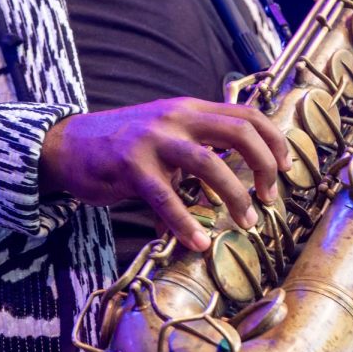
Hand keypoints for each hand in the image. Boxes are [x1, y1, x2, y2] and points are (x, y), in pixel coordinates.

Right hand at [39, 98, 291, 251]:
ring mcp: (153, 140)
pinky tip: (197, 242)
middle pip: (239, 131)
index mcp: (189, 109)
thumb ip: (197, 147)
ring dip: (234, 195)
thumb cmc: (120, 144)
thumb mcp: (164, 133)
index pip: (246, 114)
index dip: (273, 140)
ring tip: (245, 220)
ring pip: (209, 163)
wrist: (66, 144)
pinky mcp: (131, 166)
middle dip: (264, 165)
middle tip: (269, 196)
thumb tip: (232, 179)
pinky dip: (186, 222)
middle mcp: (176, 117)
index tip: (286, 167)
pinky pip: (166, 198)